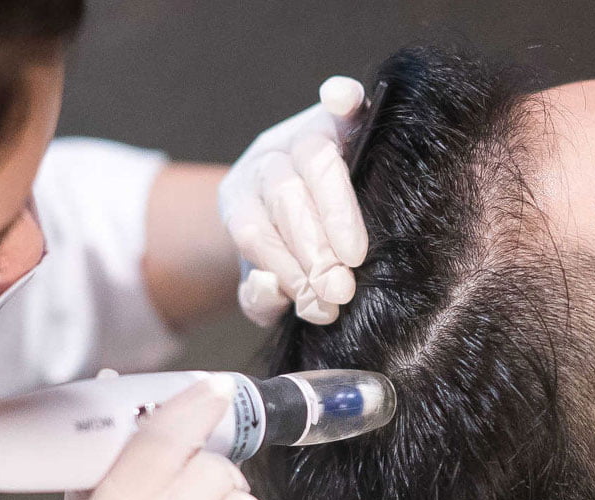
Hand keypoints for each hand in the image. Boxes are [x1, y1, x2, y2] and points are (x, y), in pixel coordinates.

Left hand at [220, 76, 367, 326]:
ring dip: (334, 210)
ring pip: (312, 156)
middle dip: (311, 248)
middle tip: (339, 289)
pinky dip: (342, 98)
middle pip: (282, 194)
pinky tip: (344, 101)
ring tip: (354, 256)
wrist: (298, 208)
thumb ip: (260, 298)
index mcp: (240, 200)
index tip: (319, 305)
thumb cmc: (286, 250)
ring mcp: (301, 134)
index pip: (253, 230)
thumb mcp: (266, 283)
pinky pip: (339, 101)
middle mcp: (266, 161)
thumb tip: (271, 289)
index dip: (284, 267)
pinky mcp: (338, 117)